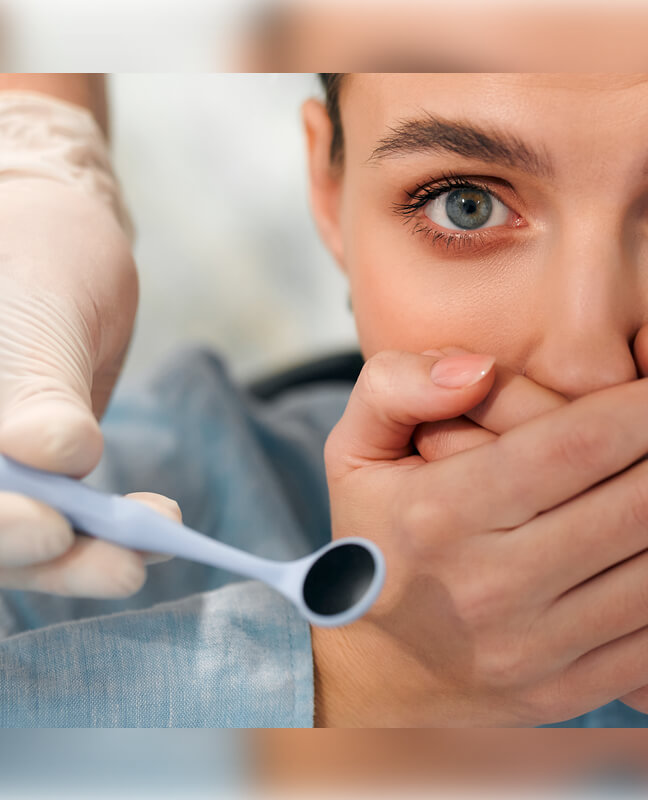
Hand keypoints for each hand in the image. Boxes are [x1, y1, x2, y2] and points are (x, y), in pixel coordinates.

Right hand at [0, 178, 168, 595]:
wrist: (53, 234)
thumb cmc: (33, 254)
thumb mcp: (37, 314)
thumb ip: (39, 391)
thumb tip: (58, 455)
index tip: (49, 527)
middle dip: (40, 555)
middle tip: (120, 563)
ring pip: (12, 541)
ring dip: (79, 558)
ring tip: (148, 554)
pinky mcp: (27, 482)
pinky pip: (55, 521)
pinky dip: (100, 535)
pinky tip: (155, 534)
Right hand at [413, 322, 647, 725]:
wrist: (384, 676)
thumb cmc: (382, 542)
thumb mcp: (356, 451)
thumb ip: (400, 386)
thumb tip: (480, 369)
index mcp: (443, 515)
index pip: (578, 446)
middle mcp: (493, 587)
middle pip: (644, 509)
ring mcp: (538, 649)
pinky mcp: (574, 690)